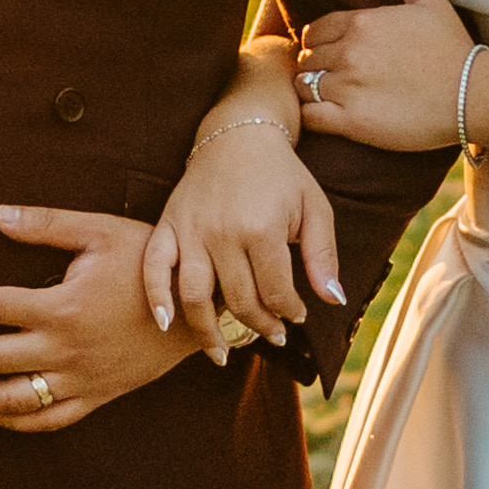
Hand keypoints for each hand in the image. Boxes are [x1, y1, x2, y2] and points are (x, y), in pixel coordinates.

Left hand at [0, 205, 193, 435]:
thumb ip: (46, 225)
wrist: (200, 308)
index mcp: (62, 307)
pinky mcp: (96, 397)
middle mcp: (65, 349)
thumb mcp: (100, 231)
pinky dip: (13, 422)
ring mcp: (80, 379)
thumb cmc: (151, 263)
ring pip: (13, 399)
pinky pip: (48, 420)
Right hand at [138, 75, 343, 357]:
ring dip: (207, 332)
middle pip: (238, 300)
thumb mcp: (315, 208)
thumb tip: (333, 301)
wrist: (238, 134)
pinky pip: (154, 267)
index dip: (290, 312)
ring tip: (221, 354)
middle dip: (259, 325)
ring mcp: (191, 229)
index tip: (296, 316)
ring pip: (194, 295)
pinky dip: (156, 297)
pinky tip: (165, 325)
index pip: (276, 292)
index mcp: (263, 228)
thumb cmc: (282, 175)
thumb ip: (324, 256)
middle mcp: (224, 232)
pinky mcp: (168, 224)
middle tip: (271, 335)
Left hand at [283, 0, 479, 159]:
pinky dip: (312, 116)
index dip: (322, 43)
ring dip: (312, 91)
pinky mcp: (351, 121)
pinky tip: (329, 117)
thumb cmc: (453, 49)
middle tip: (337, 79)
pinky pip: (308, 116)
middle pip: (307, 58)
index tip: (336, 55)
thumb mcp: (431, 1)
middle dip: (317, 67)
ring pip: (303, 86)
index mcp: (362, 22)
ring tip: (333, 98)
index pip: (315, 30)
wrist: (473, 96)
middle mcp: (349, 52)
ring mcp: (348, 86)